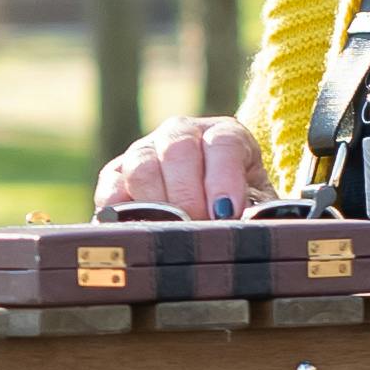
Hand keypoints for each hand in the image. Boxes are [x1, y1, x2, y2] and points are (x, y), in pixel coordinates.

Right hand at [96, 111, 264, 220]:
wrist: (206, 213)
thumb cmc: (239, 211)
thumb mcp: (256, 208)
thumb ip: (258, 213)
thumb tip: (247, 226)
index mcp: (224, 134)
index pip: (223, 143)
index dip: (224, 179)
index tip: (227, 214)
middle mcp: (181, 133)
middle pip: (178, 150)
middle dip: (188, 196)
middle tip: (198, 231)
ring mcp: (145, 150)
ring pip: (142, 166)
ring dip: (157, 205)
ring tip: (172, 236)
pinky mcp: (116, 174)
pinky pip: (110, 186)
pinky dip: (120, 210)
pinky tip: (139, 232)